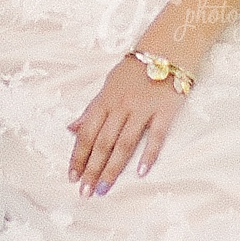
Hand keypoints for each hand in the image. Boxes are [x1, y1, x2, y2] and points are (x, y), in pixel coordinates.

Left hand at [67, 54, 187, 196]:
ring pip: (124, 144)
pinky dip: (148, 155)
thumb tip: (71, 129)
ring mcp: (143, 109)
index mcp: (105, 100)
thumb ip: (91, 109)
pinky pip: (155, 136)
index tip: (72, 176)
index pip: (87, 133)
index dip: (78, 156)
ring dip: (113, 168)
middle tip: (85, 192)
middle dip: (92, 169)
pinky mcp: (165, 111)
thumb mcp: (108, 85)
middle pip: (103, 142)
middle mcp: (121, 106)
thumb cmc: (136, 68)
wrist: (168, 48)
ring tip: (104, 189)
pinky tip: (141, 173)